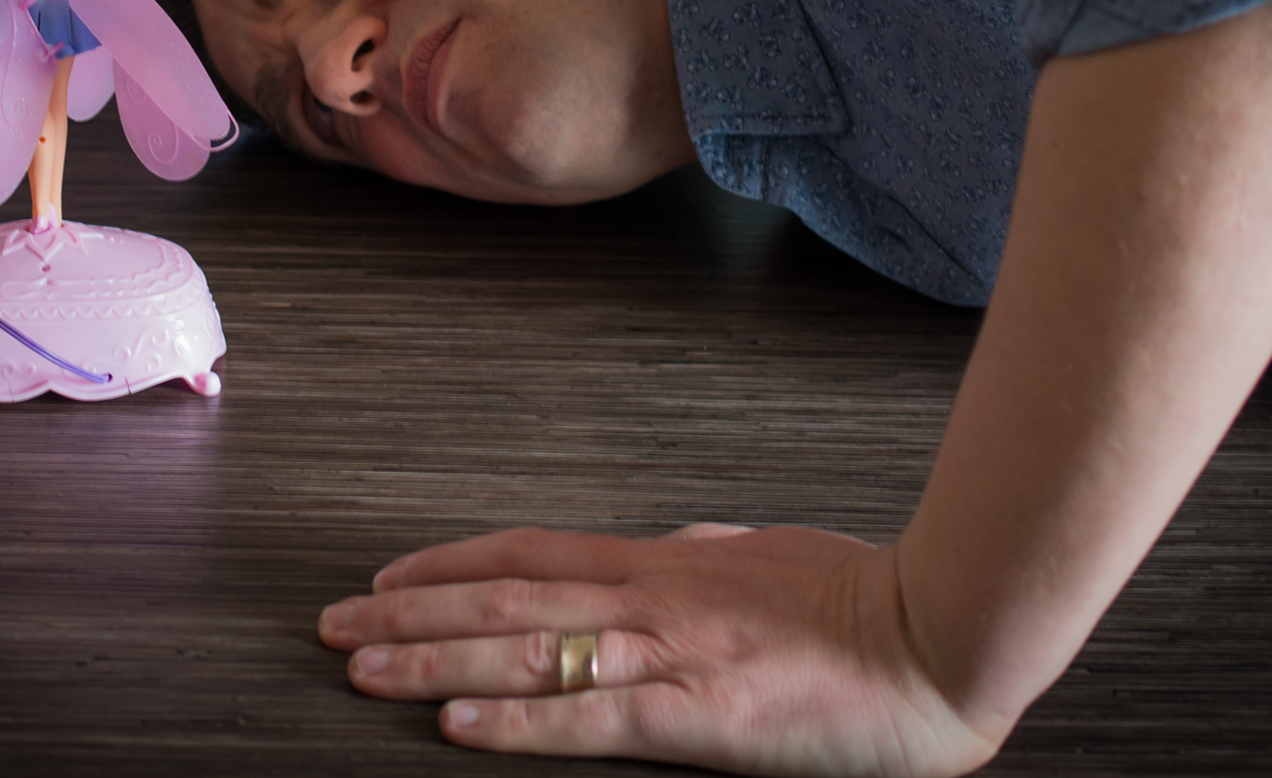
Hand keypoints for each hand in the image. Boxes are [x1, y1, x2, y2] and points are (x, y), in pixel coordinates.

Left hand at [319, 524, 1000, 776]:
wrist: (937, 632)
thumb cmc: (859, 598)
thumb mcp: (764, 554)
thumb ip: (703, 554)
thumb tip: (667, 545)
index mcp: (664, 562)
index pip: (529, 553)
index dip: (449, 564)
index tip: (389, 578)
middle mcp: (648, 597)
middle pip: (502, 598)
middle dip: (409, 613)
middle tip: (334, 625)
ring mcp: (667, 653)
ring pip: (524, 651)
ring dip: (431, 660)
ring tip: (361, 668)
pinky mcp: (695, 717)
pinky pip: (585, 720)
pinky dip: (513, 722)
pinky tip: (454, 727)